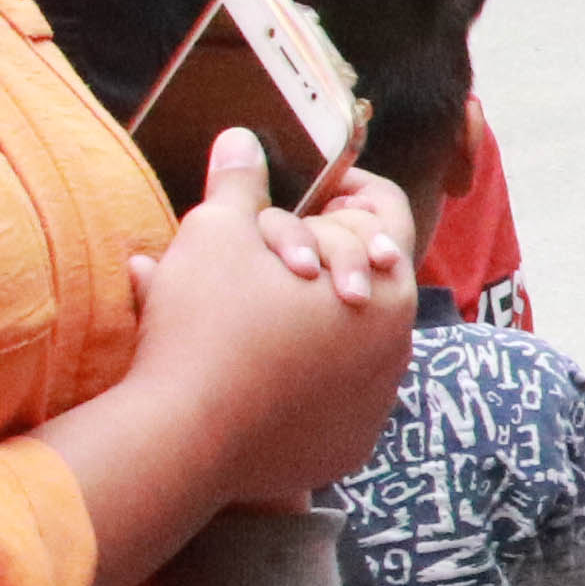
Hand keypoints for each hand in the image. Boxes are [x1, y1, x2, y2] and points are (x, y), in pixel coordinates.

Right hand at [121, 131, 420, 503]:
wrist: (183, 436)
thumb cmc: (207, 323)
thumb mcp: (216, 232)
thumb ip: (241, 183)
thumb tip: (243, 138)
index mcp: (389, 285)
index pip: (386, 216)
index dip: (343, 193)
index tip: (303, 195)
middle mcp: (400, 347)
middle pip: (369, 280)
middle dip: (324, 259)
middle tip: (268, 257)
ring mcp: (378, 403)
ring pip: (351, 341)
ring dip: (311, 321)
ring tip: (252, 314)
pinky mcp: (348, 447)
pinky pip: (333, 401)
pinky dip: (303, 382)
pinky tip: (256, 371)